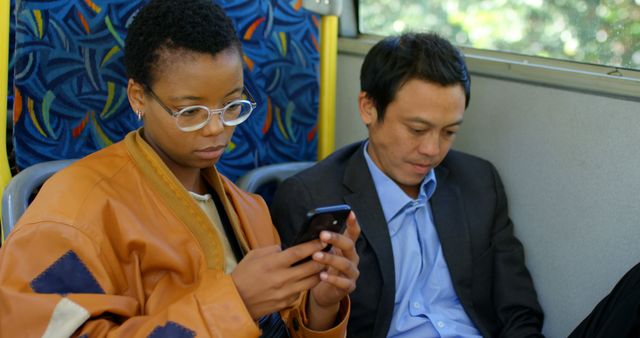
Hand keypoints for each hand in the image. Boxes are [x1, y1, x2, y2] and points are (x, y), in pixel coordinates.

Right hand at [231, 240, 326, 319]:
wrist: (236, 301)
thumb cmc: (243, 275)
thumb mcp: (253, 255)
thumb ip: (272, 250)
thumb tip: (286, 248)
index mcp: (273, 263)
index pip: (299, 252)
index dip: (314, 245)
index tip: (323, 240)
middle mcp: (282, 278)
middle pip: (311, 267)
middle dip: (322, 258)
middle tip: (327, 252)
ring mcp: (286, 292)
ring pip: (312, 281)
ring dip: (319, 272)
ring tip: (321, 265)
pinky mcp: (287, 303)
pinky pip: (302, 292)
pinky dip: (305, 284)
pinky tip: (305, 279)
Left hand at [307, 212, 360, 328]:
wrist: (326, 292)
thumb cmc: (323, 267)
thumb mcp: (324, 253)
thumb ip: (321, 243)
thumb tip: (310, 230)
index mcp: (347, 248)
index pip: (353, 233)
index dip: (353, 223)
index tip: (350, 212)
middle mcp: (353, 258)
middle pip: (349, 246)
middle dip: (336, 239)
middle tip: (322, 234)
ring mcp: (352, 273)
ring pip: (345, 264)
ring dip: (330, 259)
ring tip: (316, 256)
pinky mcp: (349, 287)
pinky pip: (343, 283)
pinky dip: (333, 279)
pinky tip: (322, 275)